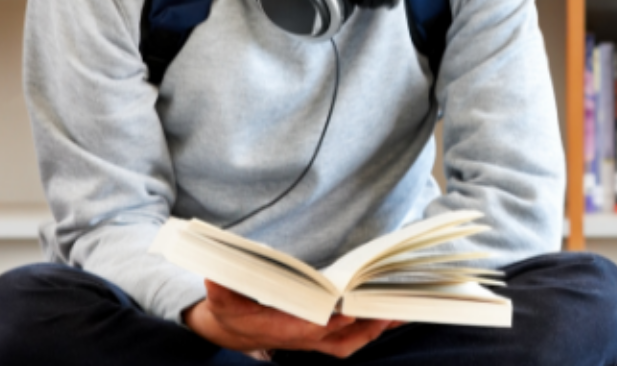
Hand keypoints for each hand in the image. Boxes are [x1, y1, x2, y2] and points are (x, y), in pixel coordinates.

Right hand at [183, 279, 401, 357]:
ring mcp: (314, 340)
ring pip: (350, 341)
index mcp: (280, 329)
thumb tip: (215, 275)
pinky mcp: (322, 336)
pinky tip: (392, 315)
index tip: (346, 309)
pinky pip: (352, 337)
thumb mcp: (220, 299)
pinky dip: (372, 328)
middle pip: (339, 337)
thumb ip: (220, 288)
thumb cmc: (230, 311)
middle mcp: (301, 337)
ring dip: (375, 328)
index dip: (328, 322)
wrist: (232, 329)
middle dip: (365, 325)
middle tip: (389, 308)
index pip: (308, 329)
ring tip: (401, 311)